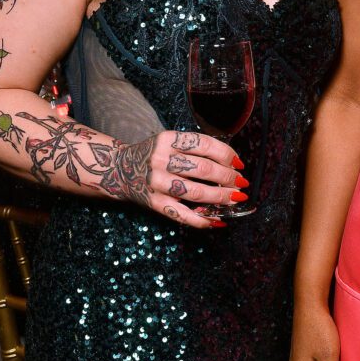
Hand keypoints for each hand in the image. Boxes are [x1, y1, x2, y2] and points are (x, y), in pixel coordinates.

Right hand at [107, 130, 247, 228]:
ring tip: (234, 198)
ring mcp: (157, 182)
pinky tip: (218, 220)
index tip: (239, 164)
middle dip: (228, 177)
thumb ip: (195, 149)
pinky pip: (182, 215)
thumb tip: (230, 164)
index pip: (204, 145)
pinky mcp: (154, 203)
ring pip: (196, 192)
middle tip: (240, 183)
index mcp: (168, 140)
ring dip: (220, 197)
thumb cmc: (154, 155)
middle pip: (203, 169)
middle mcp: (161, 160)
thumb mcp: (170, 142)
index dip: (227, 155)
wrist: (119, 169)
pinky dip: (203, 220)